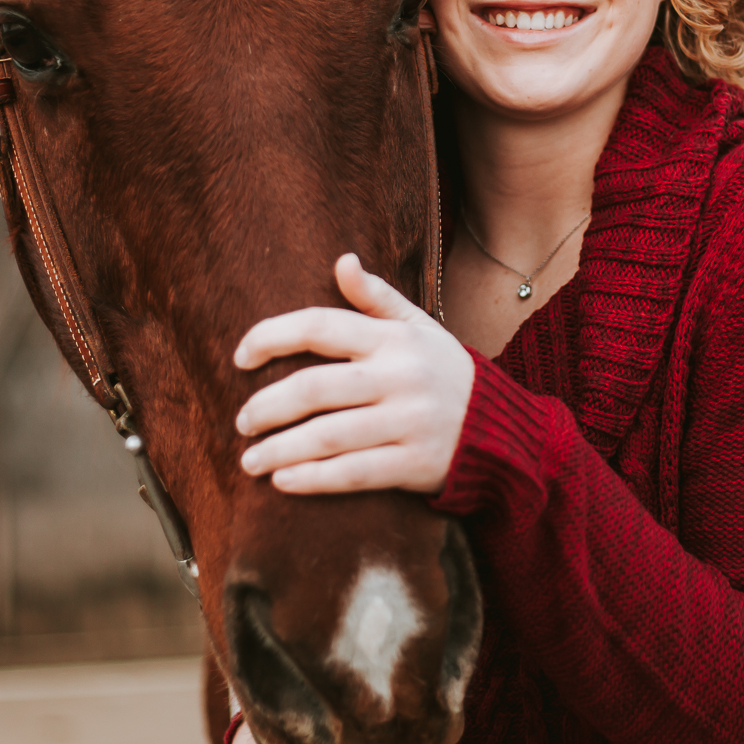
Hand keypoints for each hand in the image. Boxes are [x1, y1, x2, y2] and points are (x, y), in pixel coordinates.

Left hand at [234, 254, 473, 495]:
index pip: (320, 326)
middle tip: (241, 423)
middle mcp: (399, 378)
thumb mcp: (419, 328)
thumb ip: (376, 298)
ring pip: (328, 436)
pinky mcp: (415, 463)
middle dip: (267, 406)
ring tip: (249, 462)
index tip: (240, 357)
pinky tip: (283, 483)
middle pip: (314, 387)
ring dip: (279, 451)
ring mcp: (408, 422)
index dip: (271, 337)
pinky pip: (354, 473)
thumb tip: (342, 261)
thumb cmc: (446, 374)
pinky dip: (314, 480)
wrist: (503, 428)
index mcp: (393, 339)